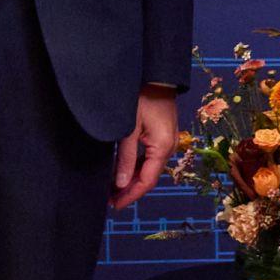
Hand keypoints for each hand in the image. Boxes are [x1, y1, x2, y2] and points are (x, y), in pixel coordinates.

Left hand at [113, 86, 179, 207]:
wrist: (157, 74)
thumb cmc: (143, 96)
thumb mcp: (129, 128)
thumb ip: (125, 158)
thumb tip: (120, 184)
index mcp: (163, 147)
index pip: (146, 181)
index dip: (130, 195)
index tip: (114, 204)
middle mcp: (169, 147)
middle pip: (149, 177)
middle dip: (130, 189)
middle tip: (110, 199)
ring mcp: (167, 140)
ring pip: (149, 167)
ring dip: (132, 178)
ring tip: (113, 187)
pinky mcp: (162, 134)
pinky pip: (150, 156)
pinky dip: (137, 166)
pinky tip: (123, 169)